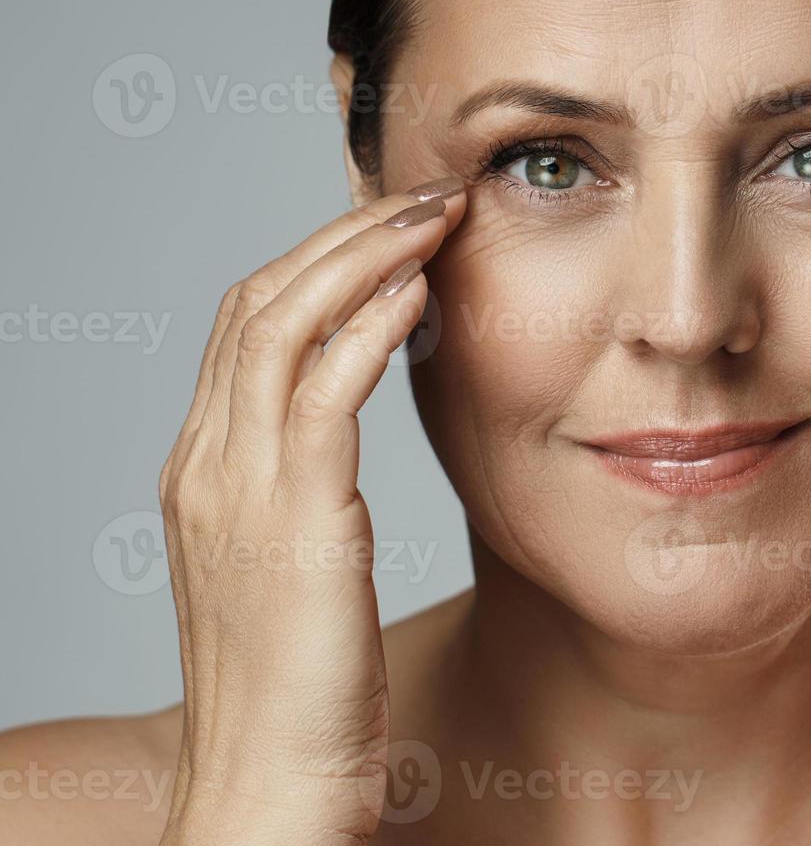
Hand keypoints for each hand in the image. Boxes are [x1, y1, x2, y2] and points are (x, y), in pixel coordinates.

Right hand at [155, 178, 466, 845]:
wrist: (265, 794)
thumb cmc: (298, 695)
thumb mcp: (294, 571)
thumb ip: (305, 495)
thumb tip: (346, 443)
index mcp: (206, 471)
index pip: (251, 324)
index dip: (321, 258)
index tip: (395, 224)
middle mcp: (207, 464)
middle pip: (261, 301)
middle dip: (344, 232)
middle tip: (425, 192)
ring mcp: (238, 490)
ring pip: (284, 326)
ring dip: (363, 255)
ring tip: (435, 213)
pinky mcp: (290, 523)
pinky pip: (323, 394)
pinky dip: (367, 329)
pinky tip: (418, 291)